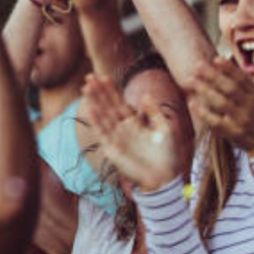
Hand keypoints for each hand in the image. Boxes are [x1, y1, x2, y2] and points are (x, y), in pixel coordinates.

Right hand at [83, 74, 178, 191]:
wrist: (163, 178)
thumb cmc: (166, 155)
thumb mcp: (164, 129)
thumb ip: (154, 112)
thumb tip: (146, 94)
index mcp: (133, 122)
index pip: (119, 102)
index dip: (111, 90)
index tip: (103, 76)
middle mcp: (122, 128)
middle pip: (107, 105)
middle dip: (98, 91)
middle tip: (89, 76)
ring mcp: (115, 138)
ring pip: (102, 116)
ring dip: (94, 101)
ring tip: (86, 88)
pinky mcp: (111, 149)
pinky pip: (102, 132)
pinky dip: (96, 121)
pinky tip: (90, 108)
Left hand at [191, 53, 253, 156]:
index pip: (242, 78)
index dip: (229, 69)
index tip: (215, 58)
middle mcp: (250, 105)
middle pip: (230, 89)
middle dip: (213, 76)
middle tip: (197, 65)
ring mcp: (241, 119)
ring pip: (222, 103)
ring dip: (205, 91)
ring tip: (191, 80)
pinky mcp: (233, 132)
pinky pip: (216, 121)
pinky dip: (204, 112)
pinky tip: (192, 102)